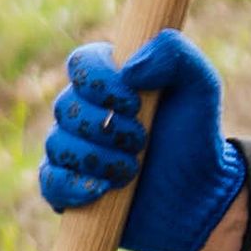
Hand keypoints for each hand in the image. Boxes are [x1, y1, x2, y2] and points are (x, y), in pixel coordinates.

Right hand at [39, 31, 248, 250]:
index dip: (101, 83)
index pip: (81, 63)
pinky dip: (74, 186)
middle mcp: (84, 110)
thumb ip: (174, 55)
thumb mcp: (200, 87)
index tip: (135, 104)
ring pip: (58, 145)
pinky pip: (49, 182)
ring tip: (132, 170)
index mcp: (109, 78)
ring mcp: (72, 148)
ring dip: (99, 160)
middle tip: (142, 143)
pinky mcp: (67, 186)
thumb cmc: (195, 137)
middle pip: (65, 107)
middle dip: (108, 129)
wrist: (197, 195)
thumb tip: (129, 69)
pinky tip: (104, 190)